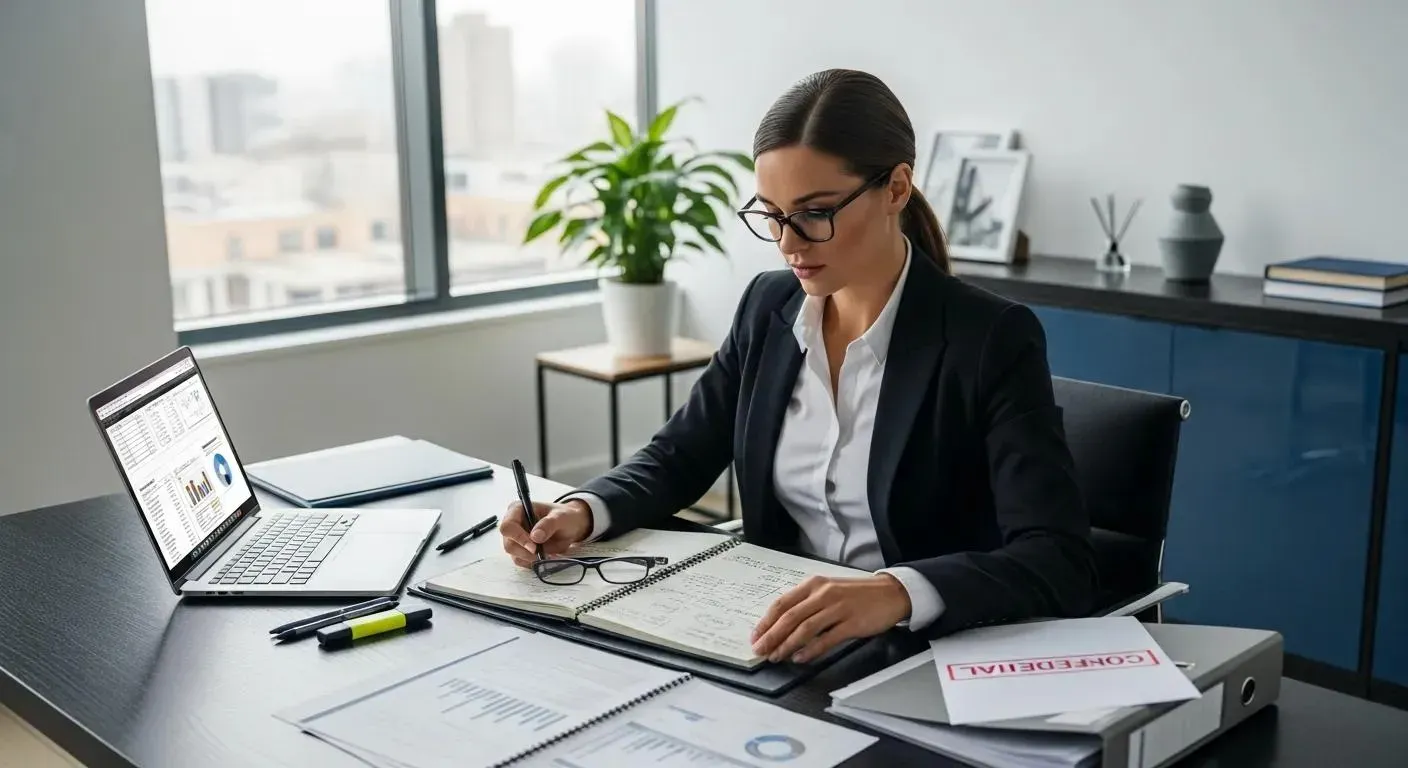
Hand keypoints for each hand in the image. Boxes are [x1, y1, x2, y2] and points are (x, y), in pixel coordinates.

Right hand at [499, 499, 591, 566]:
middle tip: (543, 553)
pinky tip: (545, 556)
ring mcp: (515, 539)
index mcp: (518, 510)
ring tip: (548, 553)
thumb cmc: (564, 517)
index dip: (518, 538)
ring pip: (514, 555)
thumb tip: (535, 536)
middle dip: (526, 552)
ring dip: (531, 558)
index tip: (534, 547)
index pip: (508, 526)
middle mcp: (513, 524)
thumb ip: (549, 524)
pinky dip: (533, 562)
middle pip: (509, 544)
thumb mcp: (561, 517)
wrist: (571, 527)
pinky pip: (521, 561)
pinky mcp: (520, 550)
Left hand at [750, 574, 911, 663]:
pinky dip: (811, 650)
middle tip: (760, 650)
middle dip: (772, 636)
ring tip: (777, 657)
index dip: (766, 621)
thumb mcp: (828, 591)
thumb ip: (807, 604)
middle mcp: (823, 594)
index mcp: (814, 584)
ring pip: (805, 628)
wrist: (890, 593)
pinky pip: (826, 639)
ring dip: (787, 645)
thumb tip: (782, 626)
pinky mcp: (852, 623)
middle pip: (790, 617)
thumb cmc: (857, 595)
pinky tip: (801, 658)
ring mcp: (838, 608)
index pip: (782, 603)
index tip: (755, 636)